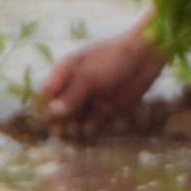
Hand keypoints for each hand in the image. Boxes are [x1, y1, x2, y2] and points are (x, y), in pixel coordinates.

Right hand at [34, 28, 167, 128]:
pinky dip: (90, 130)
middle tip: (58, 134)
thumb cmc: (114, 59)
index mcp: (66, 72)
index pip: (48, 93)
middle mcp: (76, 88)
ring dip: (73, 128)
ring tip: (73, 133)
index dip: (45, 107)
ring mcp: (91, 99)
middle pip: (60, 110)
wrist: (146, 56)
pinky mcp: (107, 110)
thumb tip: (52, 112)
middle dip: (58, 121)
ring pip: (75, 119)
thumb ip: (72, 95)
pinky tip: (90, 130)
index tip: (46, 119)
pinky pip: (93, 125)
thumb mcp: (89, 76)